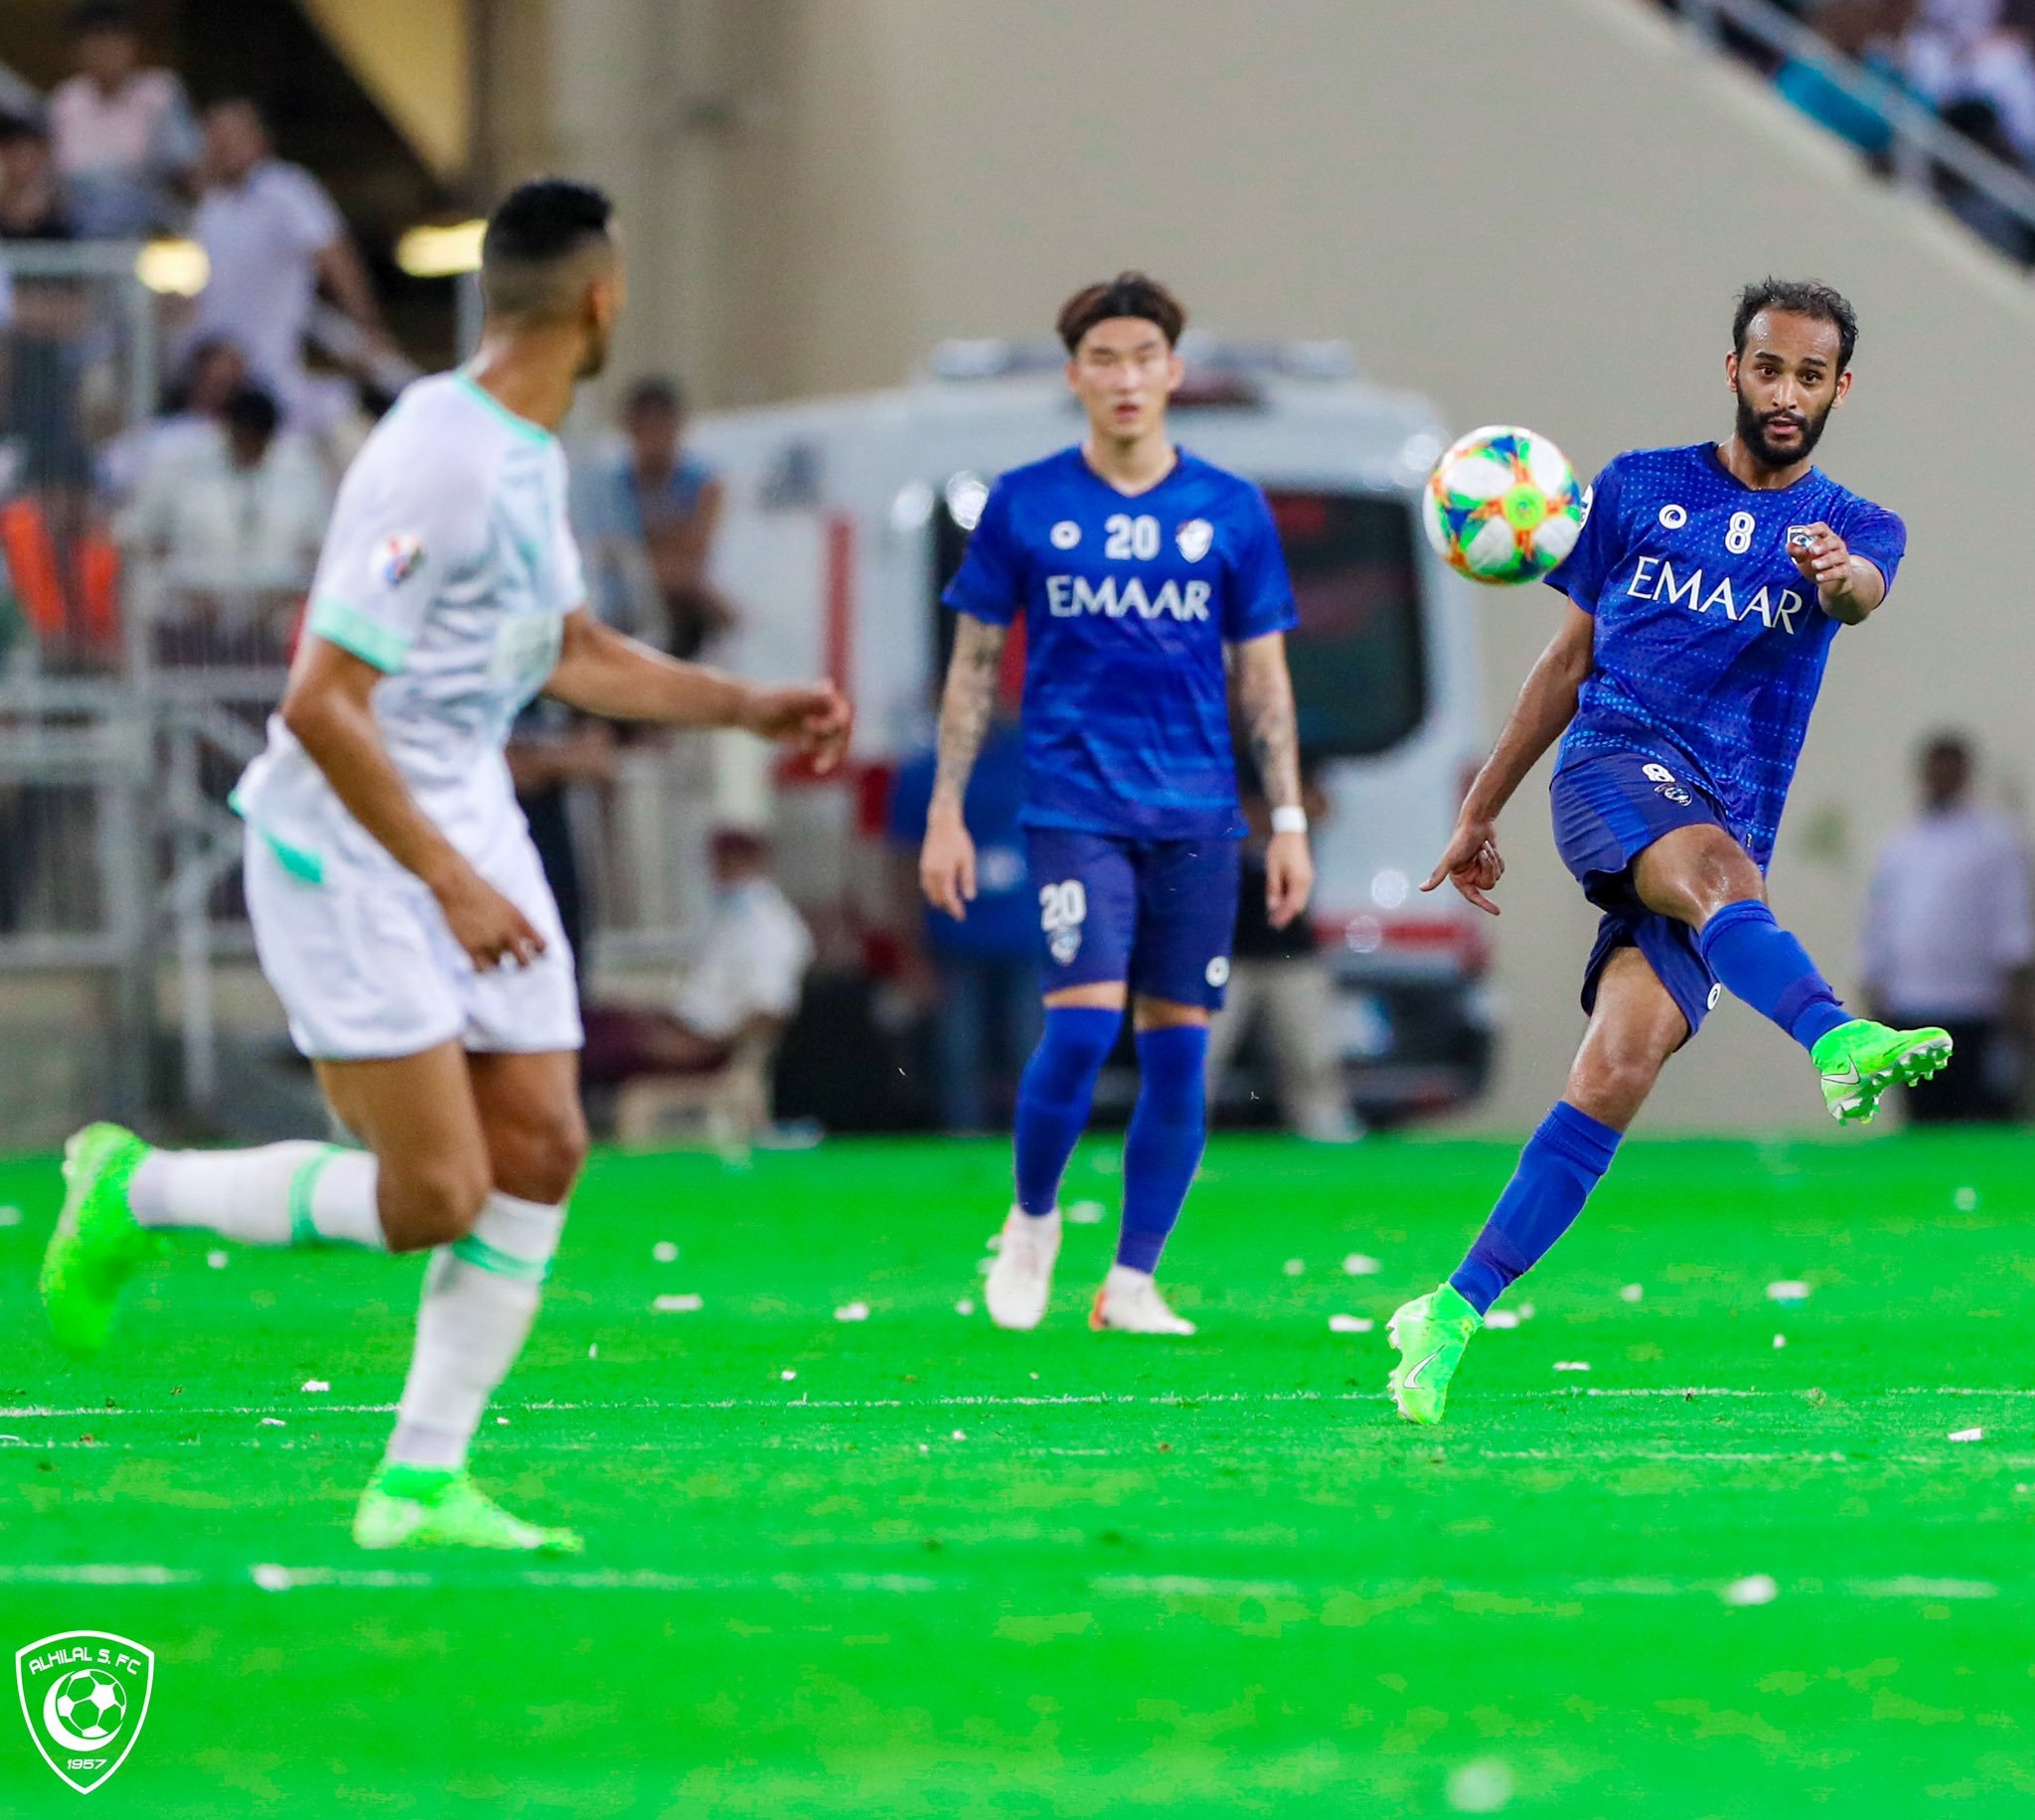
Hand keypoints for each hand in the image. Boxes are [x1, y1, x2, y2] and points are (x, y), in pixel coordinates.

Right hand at [432, 860, 546, 970]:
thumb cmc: (482, 892)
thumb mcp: (508, 905)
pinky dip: (480, 969)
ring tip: (485, 948)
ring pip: (498, 964)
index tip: (535, 953)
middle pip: (524, 963)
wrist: (458, 887)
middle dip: (522, 964)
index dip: (539, 952)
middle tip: (518, 964)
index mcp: (520, 920)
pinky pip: (481, 969)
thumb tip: (524, 943)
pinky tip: (477, 963)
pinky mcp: (471, 947)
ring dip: (494, 959)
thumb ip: (518, 924)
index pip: (540, 946)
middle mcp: (508, 933)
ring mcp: (490, 941)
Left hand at [740, 681, 852, 772]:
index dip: (844, 719)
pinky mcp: (809, 737)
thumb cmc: (764, 700)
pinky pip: (824, 750)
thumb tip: (831, 687)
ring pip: (835, 742)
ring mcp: (817, 724)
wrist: (746, 711)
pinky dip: (825, 759)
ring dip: (833, 754)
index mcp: (820, 696)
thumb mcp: (787, 698)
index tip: (837, 729)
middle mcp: (822, 710)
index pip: (843, 708)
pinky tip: (817, 767)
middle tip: (829, 756)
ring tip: (821, 767)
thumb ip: (810, 694)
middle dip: (839, 742)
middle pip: (843, 728)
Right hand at [919, 805, 976, 919]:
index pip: (948, 898)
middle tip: (957, 912)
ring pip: (929, 892)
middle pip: (937, 898)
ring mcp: (925, 869)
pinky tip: (940, 891)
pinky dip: (932, 891)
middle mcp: (932, 873)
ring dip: (938, 900)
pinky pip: (926, 884)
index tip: (961, 917)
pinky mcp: (923, 865)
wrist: (942, 823)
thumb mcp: (968, 859)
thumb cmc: (958, 840)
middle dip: (947, 906)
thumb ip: (968, 879)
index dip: (954, 909)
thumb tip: (970, 898)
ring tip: (949, 904)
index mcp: (944, 873)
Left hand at [1265, 829, 1314, 929]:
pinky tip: (1281, 902)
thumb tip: (1272, 907)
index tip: (1273, 923)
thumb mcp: (1273, 869)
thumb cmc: (1280, 849)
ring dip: (1289, 908)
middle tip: (1273, 922)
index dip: (1283, 916)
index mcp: (1299, 881)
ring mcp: (1308, 879)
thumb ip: (1273, 889)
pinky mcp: (1306, 876)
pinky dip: (1291, 900)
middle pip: (1298, 905)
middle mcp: (1307, 882)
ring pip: (1300, 900)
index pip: (1292, 905)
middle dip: (1286, 915)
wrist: (1291, 833)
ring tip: (1275, 914)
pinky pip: (1300, 893)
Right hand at [1422, 814, 1503, 915]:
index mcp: (1458, 879)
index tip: (1498, 912)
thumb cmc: (1461, 840)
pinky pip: (1500, 868)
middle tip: (1482, 853)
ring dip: (1492, 860)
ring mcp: (1480, 870)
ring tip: (1484, 847)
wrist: (1475, 822)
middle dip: (1488, 868)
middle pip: (1488, 884)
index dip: (1485, 905)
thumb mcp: (1449, 859)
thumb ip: (1437, 875)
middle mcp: (1468, 876)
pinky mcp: (1489, 863)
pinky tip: (1489, 847)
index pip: (1473, 896)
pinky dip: (1497, 858)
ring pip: (1496, 876)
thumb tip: (1421, 889)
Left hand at [1786, 522, 1851, 601]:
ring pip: (1839, 556)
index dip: (1814, 528)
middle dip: (1823, 545)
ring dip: (1826, 560)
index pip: (1822, 528)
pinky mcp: (1845, 572)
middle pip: (1833, 541)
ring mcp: (1843, 558)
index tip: (1805, 532)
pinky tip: (1819, 577)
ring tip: (1815, 564)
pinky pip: (1841, 571)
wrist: (1833, 583)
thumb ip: (1797, 552)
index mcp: (1826, 538)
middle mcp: (1837, 546)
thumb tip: (1788, 545)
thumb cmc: (1817, 565)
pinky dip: (1829, 574)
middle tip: (1813, 550)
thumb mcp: (1804, 559)